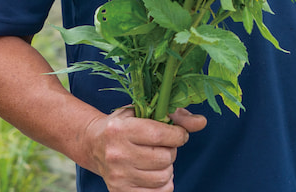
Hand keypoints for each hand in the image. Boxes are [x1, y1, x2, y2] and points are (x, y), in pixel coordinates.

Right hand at [82, 107, 206, 191]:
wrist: (93, 145)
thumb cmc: (126, 125)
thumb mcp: (145, 111)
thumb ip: (176, 115)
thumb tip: (201, 122)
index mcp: (121, 130)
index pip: (161, 135)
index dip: (179, 135)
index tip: (178, 134)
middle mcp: (117, 154)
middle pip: (165, 158)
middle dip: (171, 151)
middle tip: (162, 146)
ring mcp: (118, 176)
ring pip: (163, 177)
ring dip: (167, 167)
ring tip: (156, 159)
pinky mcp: (120, 191)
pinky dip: (163, 184)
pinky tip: (153, 173)